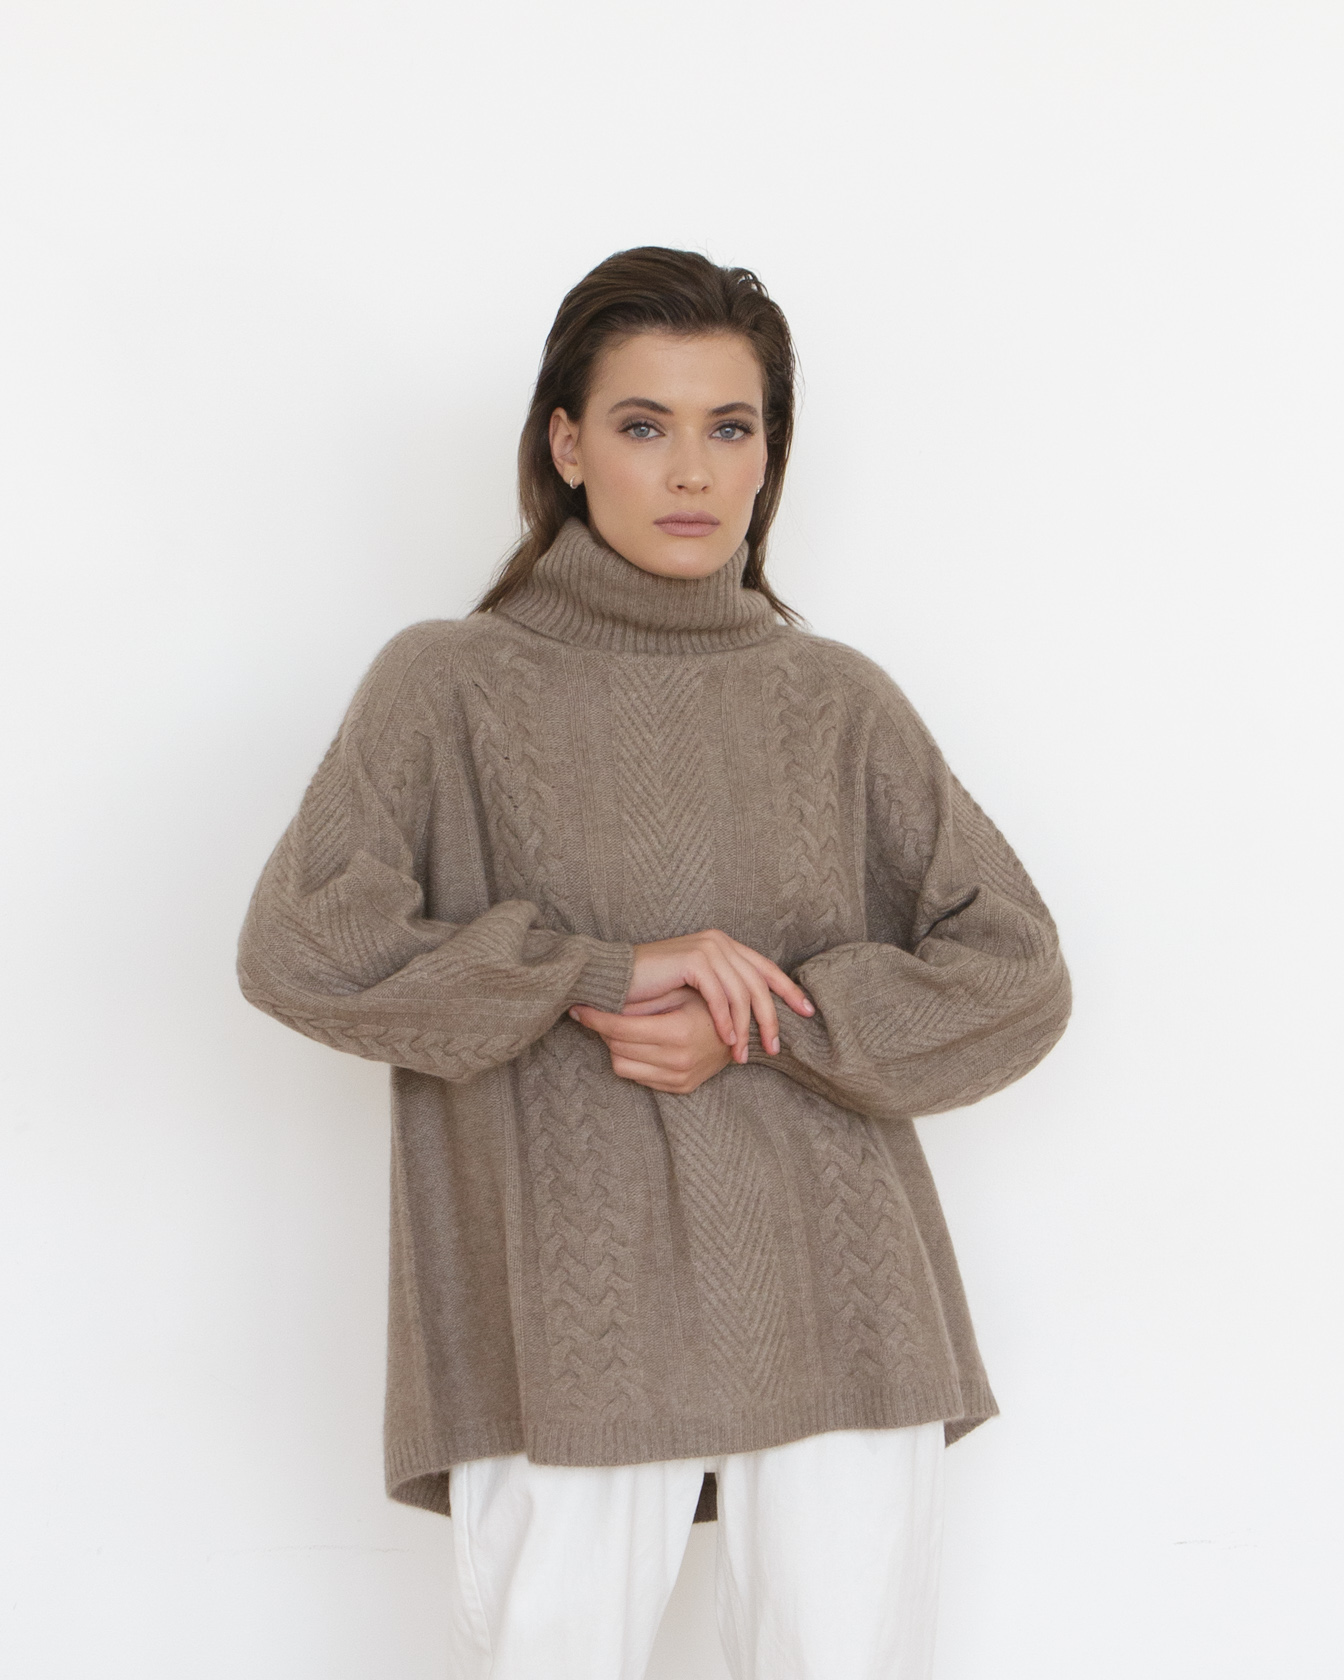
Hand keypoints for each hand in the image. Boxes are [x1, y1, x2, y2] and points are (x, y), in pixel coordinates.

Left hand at [570, 990, 732, 1093]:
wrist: (746, 1030)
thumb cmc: (711, 1002)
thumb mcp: (682, 992)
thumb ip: (646, 998)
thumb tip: (604, 995)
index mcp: (679, 1031)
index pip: (620, 1029)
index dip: (596, 1018)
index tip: (579, 1007)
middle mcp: (678, 1060)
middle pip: (617, 1048)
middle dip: (603, 1030)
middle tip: (596, 1012)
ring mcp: (680, 1078)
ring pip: (622, 1066)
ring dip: (615, 1046)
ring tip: (619, 1027)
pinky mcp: (681, 1088)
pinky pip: (639, 1077)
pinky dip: (632, 1059)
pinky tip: (636, 1043)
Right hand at [625, 930, 813, 1059]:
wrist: (614, 979)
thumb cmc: (651, 990)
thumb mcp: (696, 992)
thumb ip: (723, 993)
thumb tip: (755, 1017)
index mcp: (725, 945)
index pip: (766, 968)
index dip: (789, 990)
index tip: (807, 1013)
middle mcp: (720, 941)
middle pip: (759, 983)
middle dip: (770, 1018)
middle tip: (773, 1048)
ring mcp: (708, 947)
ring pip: (742, 992)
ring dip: (745, 1027)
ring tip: (740, 1055)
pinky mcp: (694, 959)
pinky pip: (719, 995)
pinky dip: (724, 1020)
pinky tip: (725, 1039)